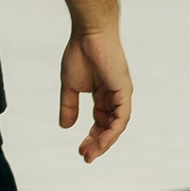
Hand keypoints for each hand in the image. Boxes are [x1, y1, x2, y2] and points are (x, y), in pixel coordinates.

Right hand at [60, 26, 132, 162]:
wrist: (89, 34)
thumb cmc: (80, 53)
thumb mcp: (70, 86)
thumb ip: (69, 106)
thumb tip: (65, 126)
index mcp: (104, 95)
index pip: (100, 121)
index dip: (91, 137)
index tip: (81, 150)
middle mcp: (115, 97)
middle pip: (109, 127)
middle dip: (97, 143)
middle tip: (85, 157)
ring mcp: (121, 95)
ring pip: (116, 126)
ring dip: (104, 141)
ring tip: (91, 153)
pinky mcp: (124, 91)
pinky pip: (121, 117)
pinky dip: (112, 130)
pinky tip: (101, 140)